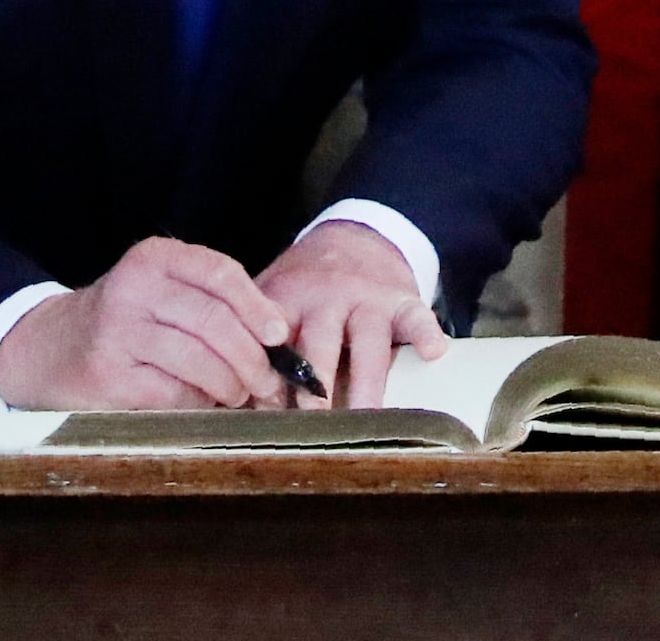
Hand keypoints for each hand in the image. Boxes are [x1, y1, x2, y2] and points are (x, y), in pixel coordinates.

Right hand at [0, 236, 294, 411]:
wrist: (47, 348)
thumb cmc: (125, 321)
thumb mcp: (161, 292)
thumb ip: (211, 302)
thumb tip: (277, 337)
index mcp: (154, 258)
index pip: (221, 273)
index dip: (257, 306)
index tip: (279, 334)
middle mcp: (134, 287)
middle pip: (214, 321)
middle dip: (251, 357)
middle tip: (269, 382)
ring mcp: (117, 331)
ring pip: (198, 360)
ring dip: (230, 385)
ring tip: (239, 394)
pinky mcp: (107, 375)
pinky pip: (173, 393)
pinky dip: (199, 403)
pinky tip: (204, 405)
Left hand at [256, 219, 446, 407]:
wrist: (354, 237)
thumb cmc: (304, 287)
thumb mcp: (269, 300)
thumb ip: (250, 346)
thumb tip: (225, 408)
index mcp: (285, 300)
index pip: (273, 344)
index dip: (267, 382)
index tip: (264, 417)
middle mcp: (327, 297)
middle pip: (320, 343)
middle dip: (315, 384)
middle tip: (311, 422)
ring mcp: (368, 298)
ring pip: (369, 343)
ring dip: (366, 381)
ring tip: (364, 417)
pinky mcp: (401, 300)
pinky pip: (417, 315)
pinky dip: (426, 332)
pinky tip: (433, 352)